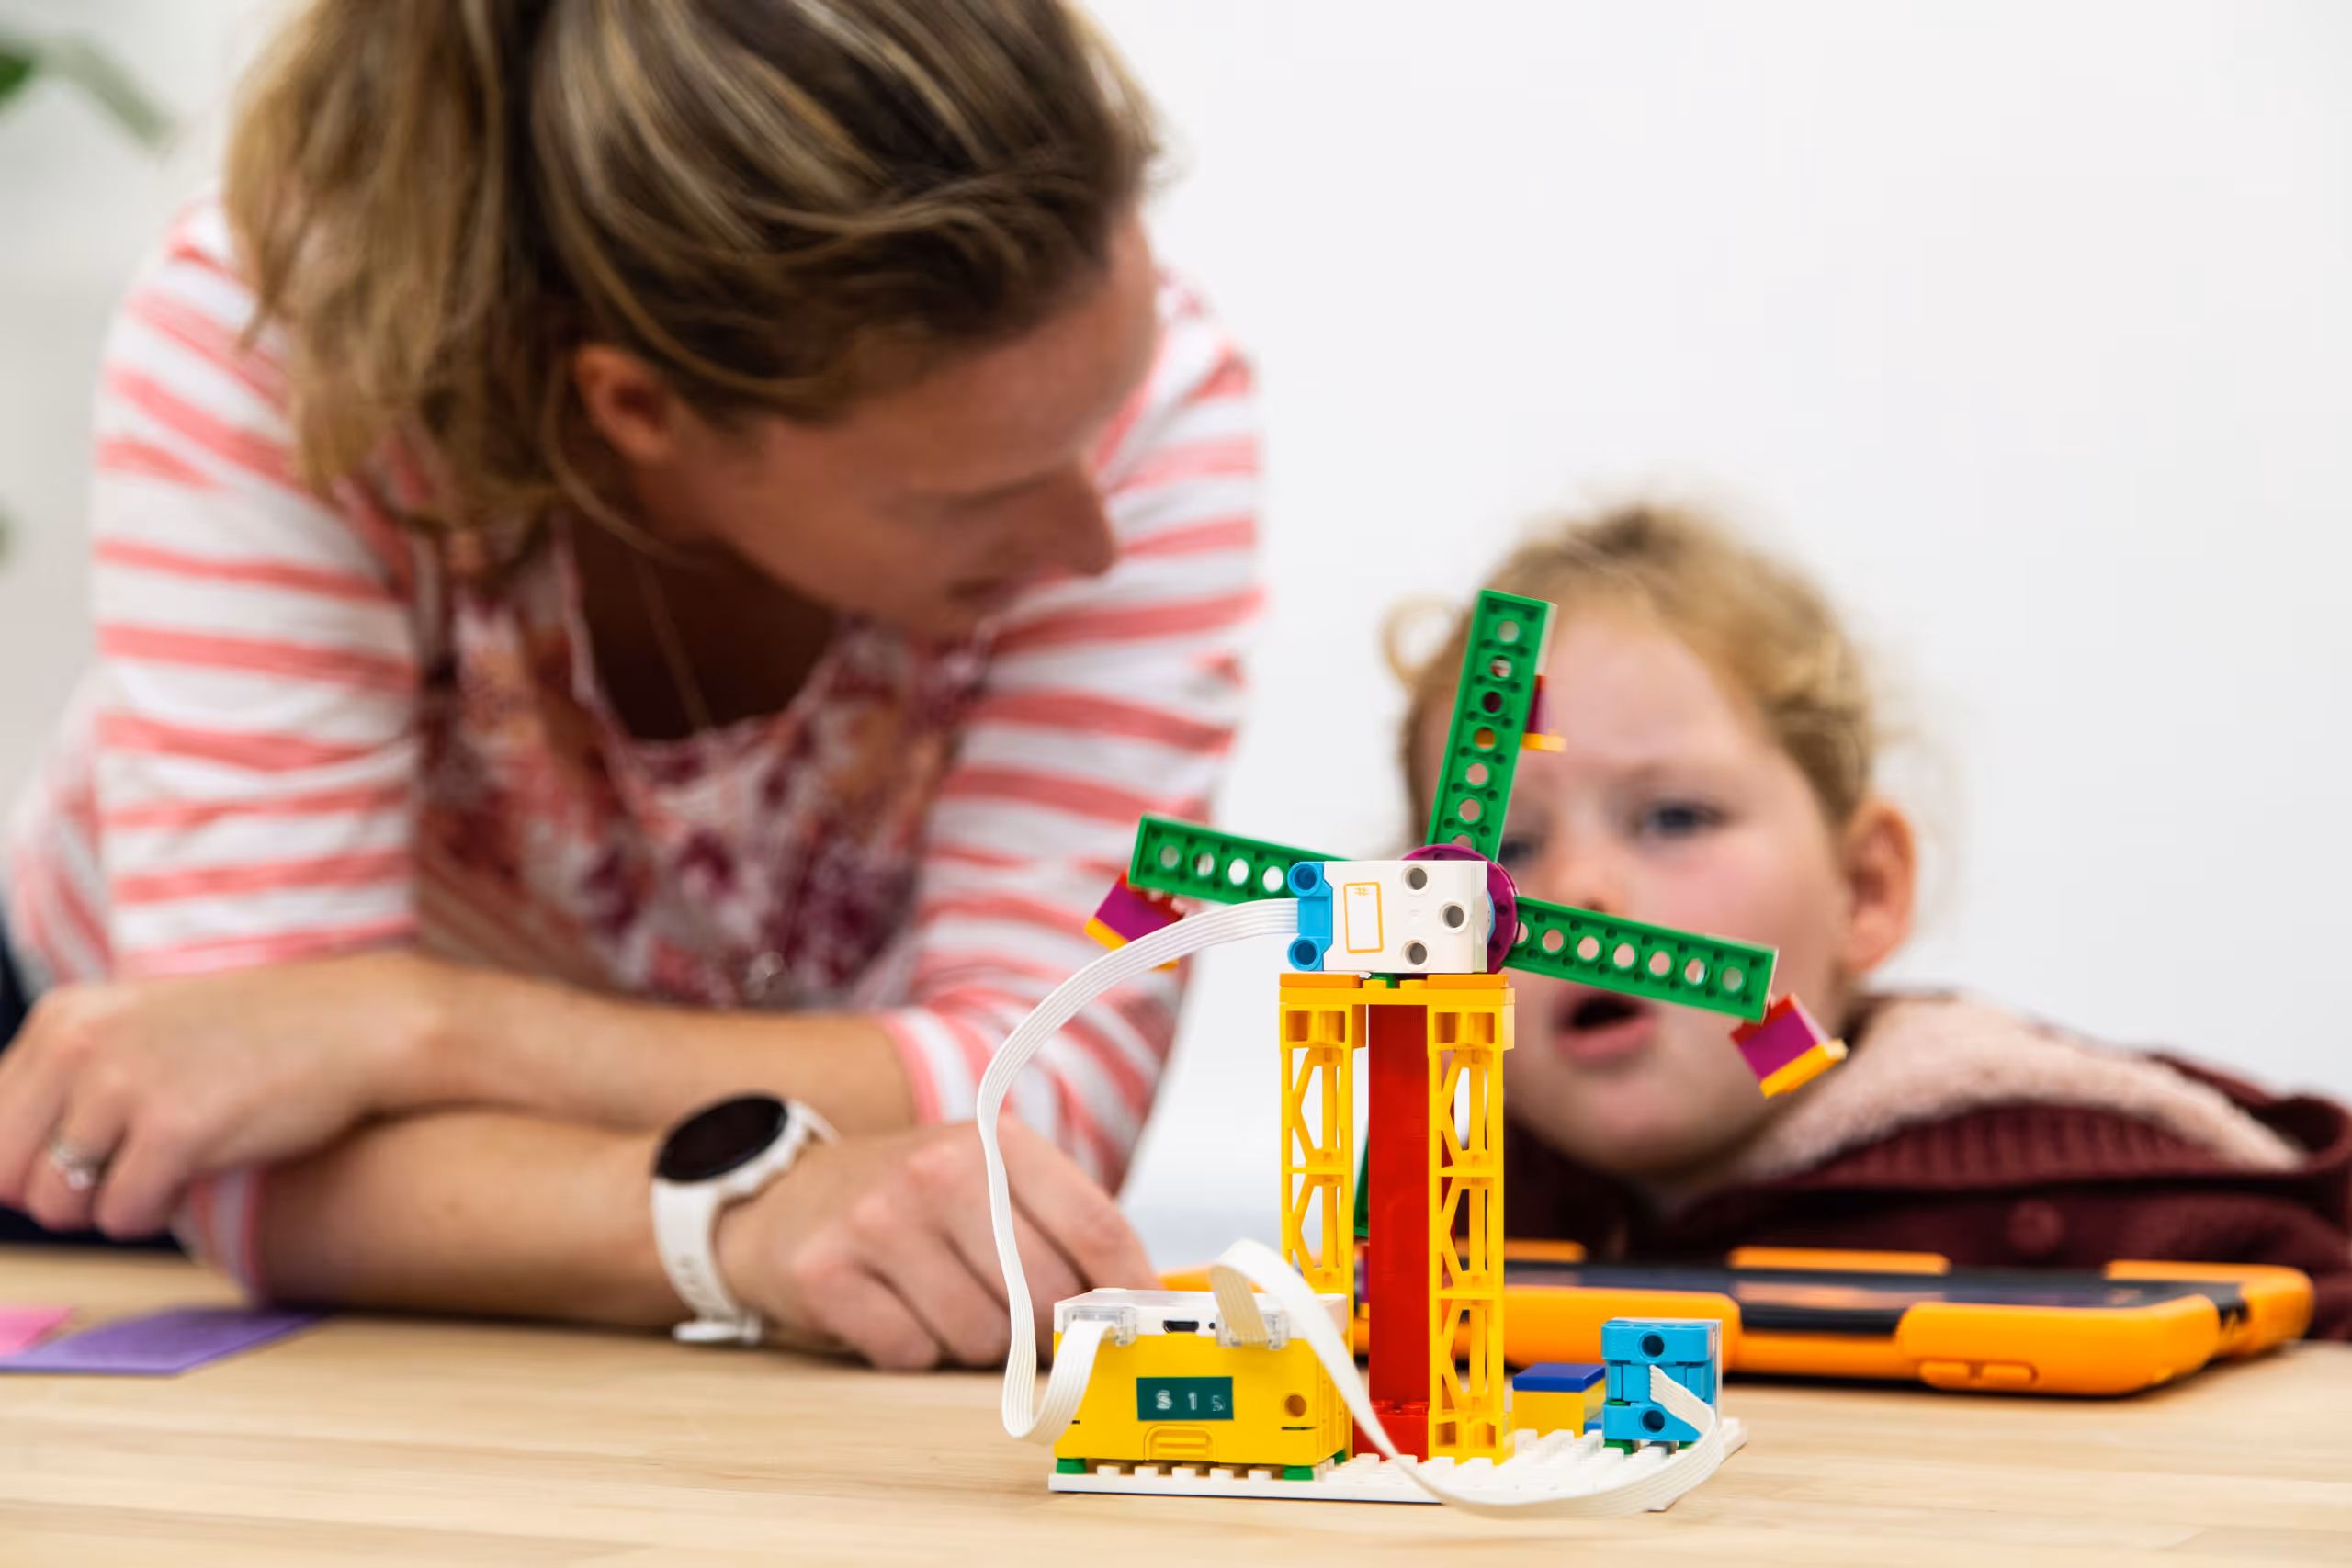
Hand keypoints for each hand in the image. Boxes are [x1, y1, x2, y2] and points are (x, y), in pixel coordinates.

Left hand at [0, 954, 443, 1237]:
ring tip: (171, 1161)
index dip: (29, 1164)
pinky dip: (159, 1212)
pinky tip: (202, 1169)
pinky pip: (123, 1217)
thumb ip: (69, 1086)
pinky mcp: (175, 1128)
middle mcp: (82, 1044)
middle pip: (6, 1174)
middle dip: (64, 1190)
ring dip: (112, 1204)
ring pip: (58, 1205)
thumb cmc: (255, 1040)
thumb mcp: (141, 1035)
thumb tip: (7, 1184)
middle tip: (132, 1165)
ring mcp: (126, 1084)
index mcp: (65, 1018)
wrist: (358, 1025)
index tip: (85, 1163)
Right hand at [716, 1119, 1156, 1369]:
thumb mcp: (995, 1185)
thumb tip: (1145, 1306)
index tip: (1140, 1330)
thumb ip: (1066, 1233)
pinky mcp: (826, 1272)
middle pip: (1046, 1294)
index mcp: (999, 1143)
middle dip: (1045, 1328)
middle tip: (1023, 1320)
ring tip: (944, 1299)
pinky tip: (894, 1307)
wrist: (788, 1196)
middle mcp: (939, 1171)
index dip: (1128, 1292)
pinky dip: (914, 1349)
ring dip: (974, 1341)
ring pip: (982, 1336)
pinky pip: (911, 1353)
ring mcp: (878, 1220)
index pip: (1096, 1228)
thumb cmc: (916, 1201)